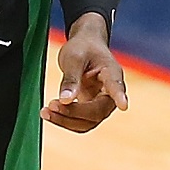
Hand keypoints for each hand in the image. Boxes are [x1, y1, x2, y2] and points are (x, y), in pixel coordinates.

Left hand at [41, 12, 127, 132]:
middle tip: (51, 105)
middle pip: (97, 112)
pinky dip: (64, 120)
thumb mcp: (74, 57)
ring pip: (88, 122)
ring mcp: (102, 103)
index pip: (116, 87)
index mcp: (112, 73)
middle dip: (73, 113)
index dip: (119, 97)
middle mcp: (111, 92)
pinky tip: (49, 113)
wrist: (86, 47)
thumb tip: (66, 100)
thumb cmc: (83, 48)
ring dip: (66, 121)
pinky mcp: (92, 109)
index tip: (123, 105)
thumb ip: (71, 78)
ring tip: (46, 111)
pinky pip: (80, 122)